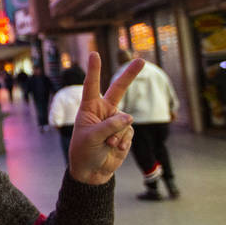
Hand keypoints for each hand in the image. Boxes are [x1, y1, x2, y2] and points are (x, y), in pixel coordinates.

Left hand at [68, 52, 144, 184]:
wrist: (92, 171)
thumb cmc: (84, 151)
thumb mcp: (92, 137)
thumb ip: (110, 125)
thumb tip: (129, 117)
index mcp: (89, 107)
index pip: (91, 85)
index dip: (94, 70)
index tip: (94, 53)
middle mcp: (103, 111)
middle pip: (119, 89)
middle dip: (130, 75)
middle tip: (141, 60)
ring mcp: (116, 121)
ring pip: (126, 121)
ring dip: (118, 135)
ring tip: (107, 144)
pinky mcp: (125, 132)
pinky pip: (129, 133)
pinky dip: (123, 142)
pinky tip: (114, 149)